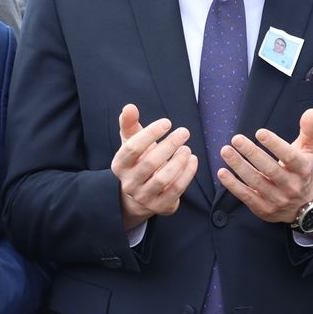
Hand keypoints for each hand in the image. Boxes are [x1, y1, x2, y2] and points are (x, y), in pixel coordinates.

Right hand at [112, 104, 198, 229]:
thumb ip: (130, 124)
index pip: (132, 148)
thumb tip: (129, 107)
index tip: (167, 122)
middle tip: (184, 132)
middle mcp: (129, 183)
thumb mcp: (131, 142)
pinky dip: (187, 174)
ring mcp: (144, 197)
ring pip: (163, 179)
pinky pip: (176, 190)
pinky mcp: (161, 207)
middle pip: (150, 163)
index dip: (150, 133)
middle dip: (169, 145)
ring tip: (188, 148)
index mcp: (119, 165)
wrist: (140, 195)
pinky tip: (193, 160)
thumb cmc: (138, 161)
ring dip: (179, 161)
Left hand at [219, 108, 312, 226]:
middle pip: (270, 169)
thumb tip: (311, 112)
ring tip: (226, 150)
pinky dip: (233, 185)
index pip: (289, 156)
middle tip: (236, 139)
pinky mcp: (264, 209)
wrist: (303, 207)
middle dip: (252, 153)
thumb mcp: (309, 151)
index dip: (274, 144)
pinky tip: (222, 172)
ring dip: (239, 166)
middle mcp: (291, 186)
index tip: (259, 132)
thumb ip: (309, 130)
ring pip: (256, 182)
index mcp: (303, 169)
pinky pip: (246, 196)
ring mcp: (277, 199)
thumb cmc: (302, 171)